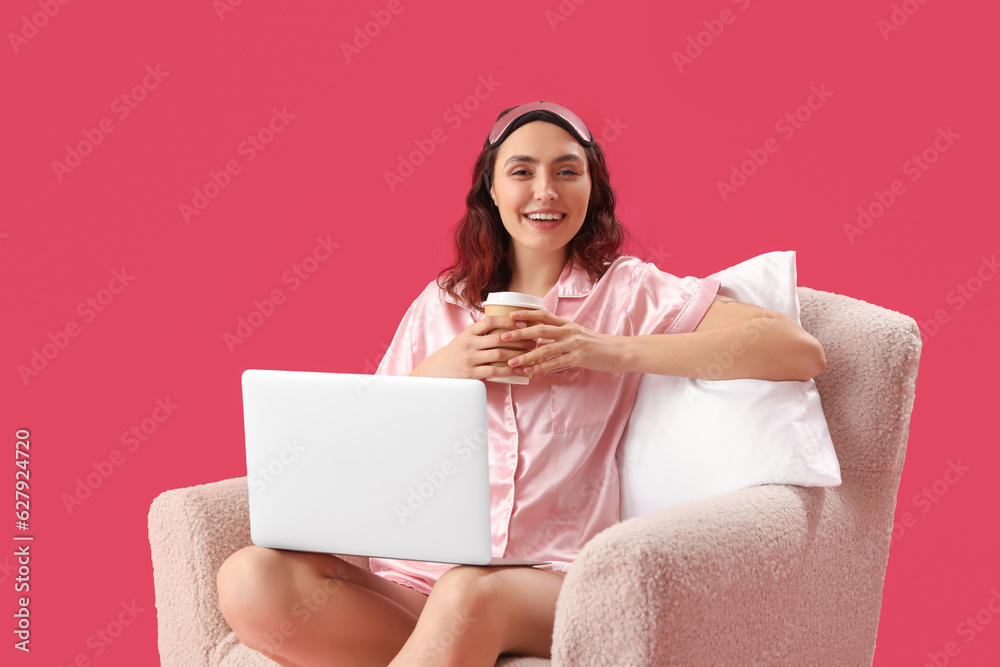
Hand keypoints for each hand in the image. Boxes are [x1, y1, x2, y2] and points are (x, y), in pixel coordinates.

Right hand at [409, 314, 539, 380]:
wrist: (434, 372)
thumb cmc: (453, 355)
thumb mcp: (463, 340)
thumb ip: (480, 335)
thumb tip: (503, 327)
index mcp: (468, 332)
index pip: (490, 321)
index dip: (508, 321)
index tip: (523, 322)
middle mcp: (469, 343)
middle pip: (499, 338)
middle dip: (520, 339)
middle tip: (534, 341)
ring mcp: (470, 359)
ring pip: (499, 354)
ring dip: (518, 354)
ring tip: (531, 355)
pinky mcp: (471, 373)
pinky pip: (494, 371)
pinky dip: (509, 370)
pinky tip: (519, 370)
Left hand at [500, 310, 623, 374]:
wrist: (618, 351)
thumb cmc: (597, 344)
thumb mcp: (578, 334)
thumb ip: (560, 334)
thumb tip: (540, 338)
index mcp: (567, 324)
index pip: (544, 315)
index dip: (527, 314)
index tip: (511, 315)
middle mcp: (569, 331)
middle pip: (540, 329)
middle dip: (520, 333)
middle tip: (503, 336)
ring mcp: (574, 344)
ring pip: (545, 348)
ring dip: (527, 356)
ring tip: (512, 361)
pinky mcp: (578, 357)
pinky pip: (556, 363)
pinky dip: (542, 367)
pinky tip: (531, 372)